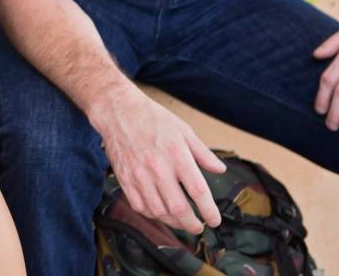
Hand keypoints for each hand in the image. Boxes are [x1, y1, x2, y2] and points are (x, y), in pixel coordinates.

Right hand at [94, 88, 225, 234]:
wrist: (118, 111)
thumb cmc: (152, 118)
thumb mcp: (183, 130)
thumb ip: (203, 153)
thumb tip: (220, 169)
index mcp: (177, 155)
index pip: (198, 191)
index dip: (209, 211)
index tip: (214, 220)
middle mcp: (158, 168)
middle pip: (178, 208)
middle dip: (192, 224)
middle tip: (198, 227)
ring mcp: (139, 175)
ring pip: (158, 211)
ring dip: (173, 222)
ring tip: (181, 222)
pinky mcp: (124, 178)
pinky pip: (139, 206)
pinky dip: (152, 214)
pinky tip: (159, 212)